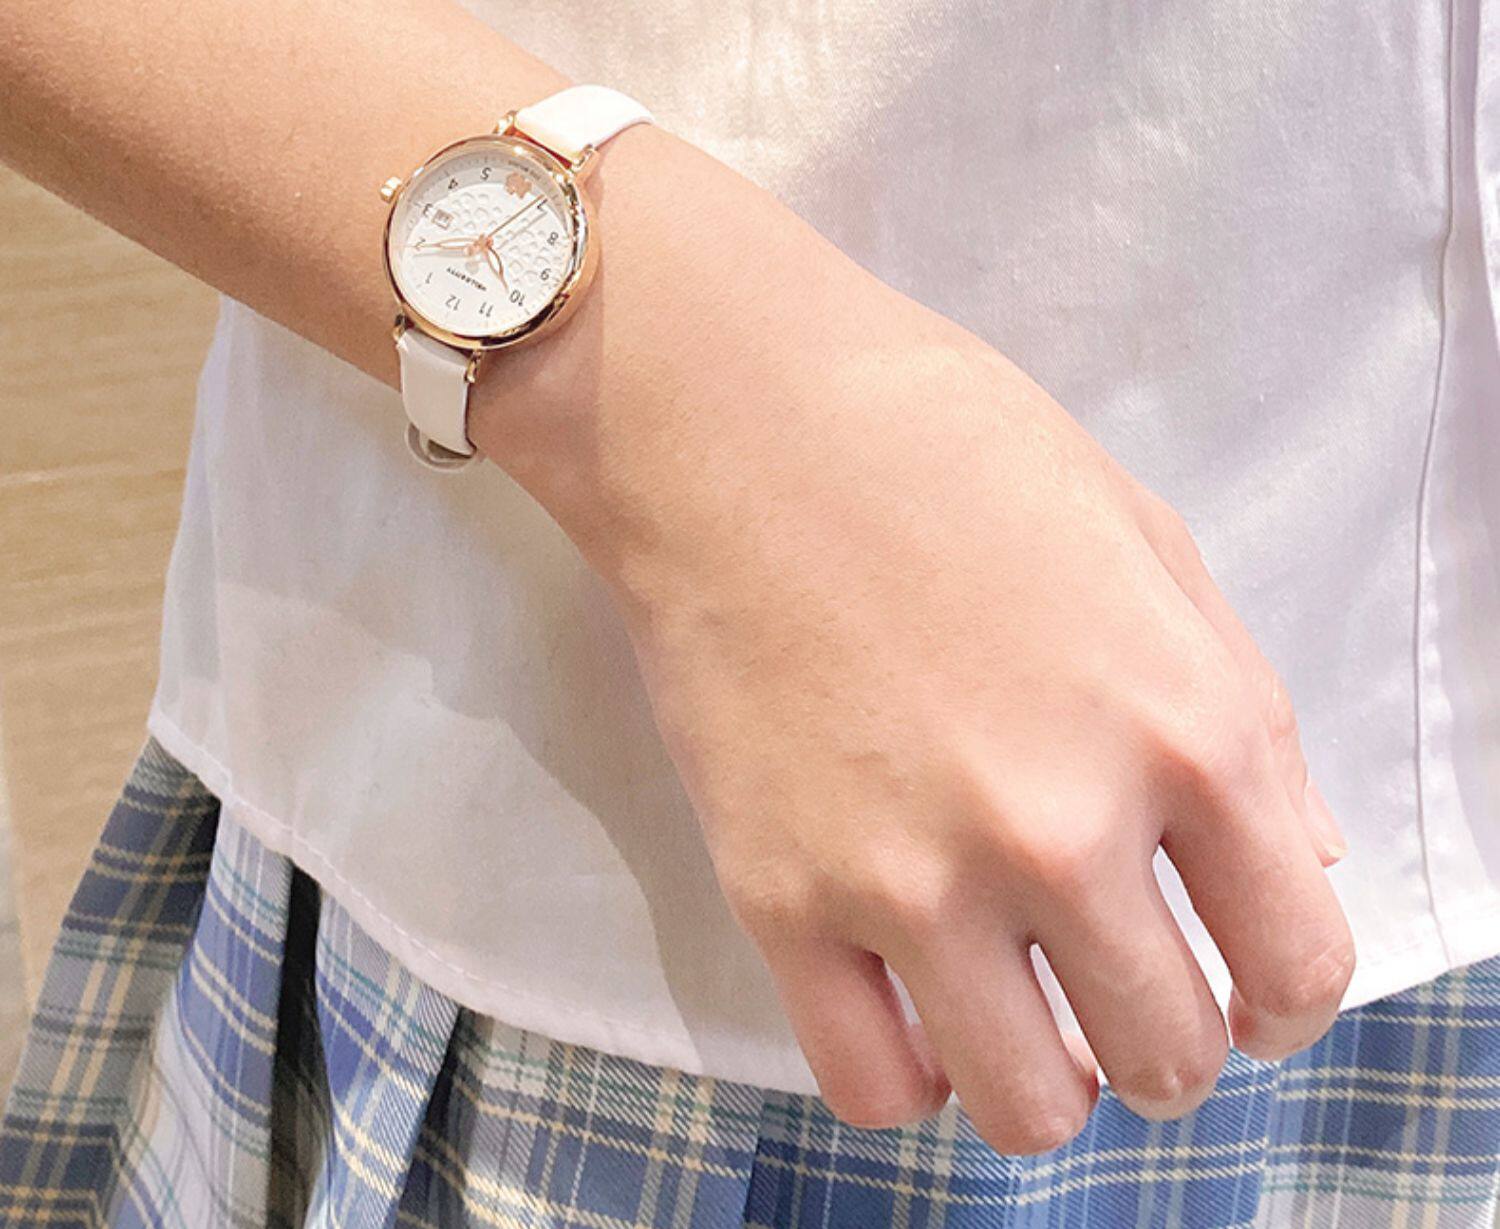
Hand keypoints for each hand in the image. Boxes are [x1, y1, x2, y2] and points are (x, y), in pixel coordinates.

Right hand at [468, 129, 1354, 1153]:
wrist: (737, 415)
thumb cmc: (949, 449)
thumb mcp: (1146, 543)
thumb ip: (1244, 712)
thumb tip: (1301, 859)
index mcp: (1187, 730)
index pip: (1297, 967)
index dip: (1281, 1003)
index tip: (1243, 995)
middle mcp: (1063, 827)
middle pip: (1166, 1059)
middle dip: (1164, 1050)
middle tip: (1121, 1004)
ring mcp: (912, 875)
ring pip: (1028, 1110)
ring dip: (1048, 1085)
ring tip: (1018, 1020)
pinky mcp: (779, 895)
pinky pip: (871, 1087)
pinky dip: (912, 1075)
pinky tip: (911, 1007)